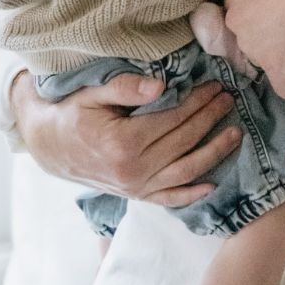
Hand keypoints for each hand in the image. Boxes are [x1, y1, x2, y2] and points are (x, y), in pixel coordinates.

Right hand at [12, 69, 240, 206]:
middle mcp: (132, 170)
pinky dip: (191, 194)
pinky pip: (169, 198)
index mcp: (122, 143)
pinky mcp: (135, 196)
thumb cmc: (72, 114)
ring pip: (185, 171)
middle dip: (210, 117)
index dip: (198, 101)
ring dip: (214, 152)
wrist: (49, 146)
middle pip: (184, 140)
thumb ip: (125, 87)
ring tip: (235, 132)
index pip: (173, 119)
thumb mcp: (92, 93)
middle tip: (228, 99)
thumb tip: (160, 85)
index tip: (215, 86)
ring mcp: (135, 187)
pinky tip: (212, 184)